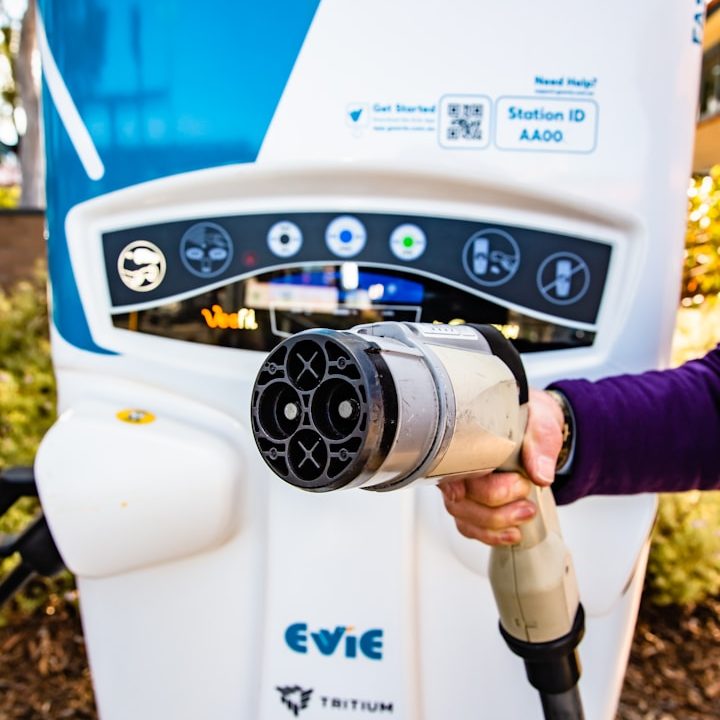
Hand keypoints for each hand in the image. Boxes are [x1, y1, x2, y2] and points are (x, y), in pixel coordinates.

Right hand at [438, 389, 564, 544]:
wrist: (532, 425)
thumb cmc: (528, 419)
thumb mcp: (540, 422)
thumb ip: (539, 444)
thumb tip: (540, 474)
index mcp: (466, 439)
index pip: (456, 469)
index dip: (474, 486)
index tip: (510, 485)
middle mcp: (456, 464)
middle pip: (460, 499)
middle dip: (497, 508)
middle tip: (526, 498)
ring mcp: (461, 485)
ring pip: (463, 516)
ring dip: (495, 525)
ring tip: (525, 515)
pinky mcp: (470, 501)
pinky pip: (469, 526)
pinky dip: (490, 535)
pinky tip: (511, 533)